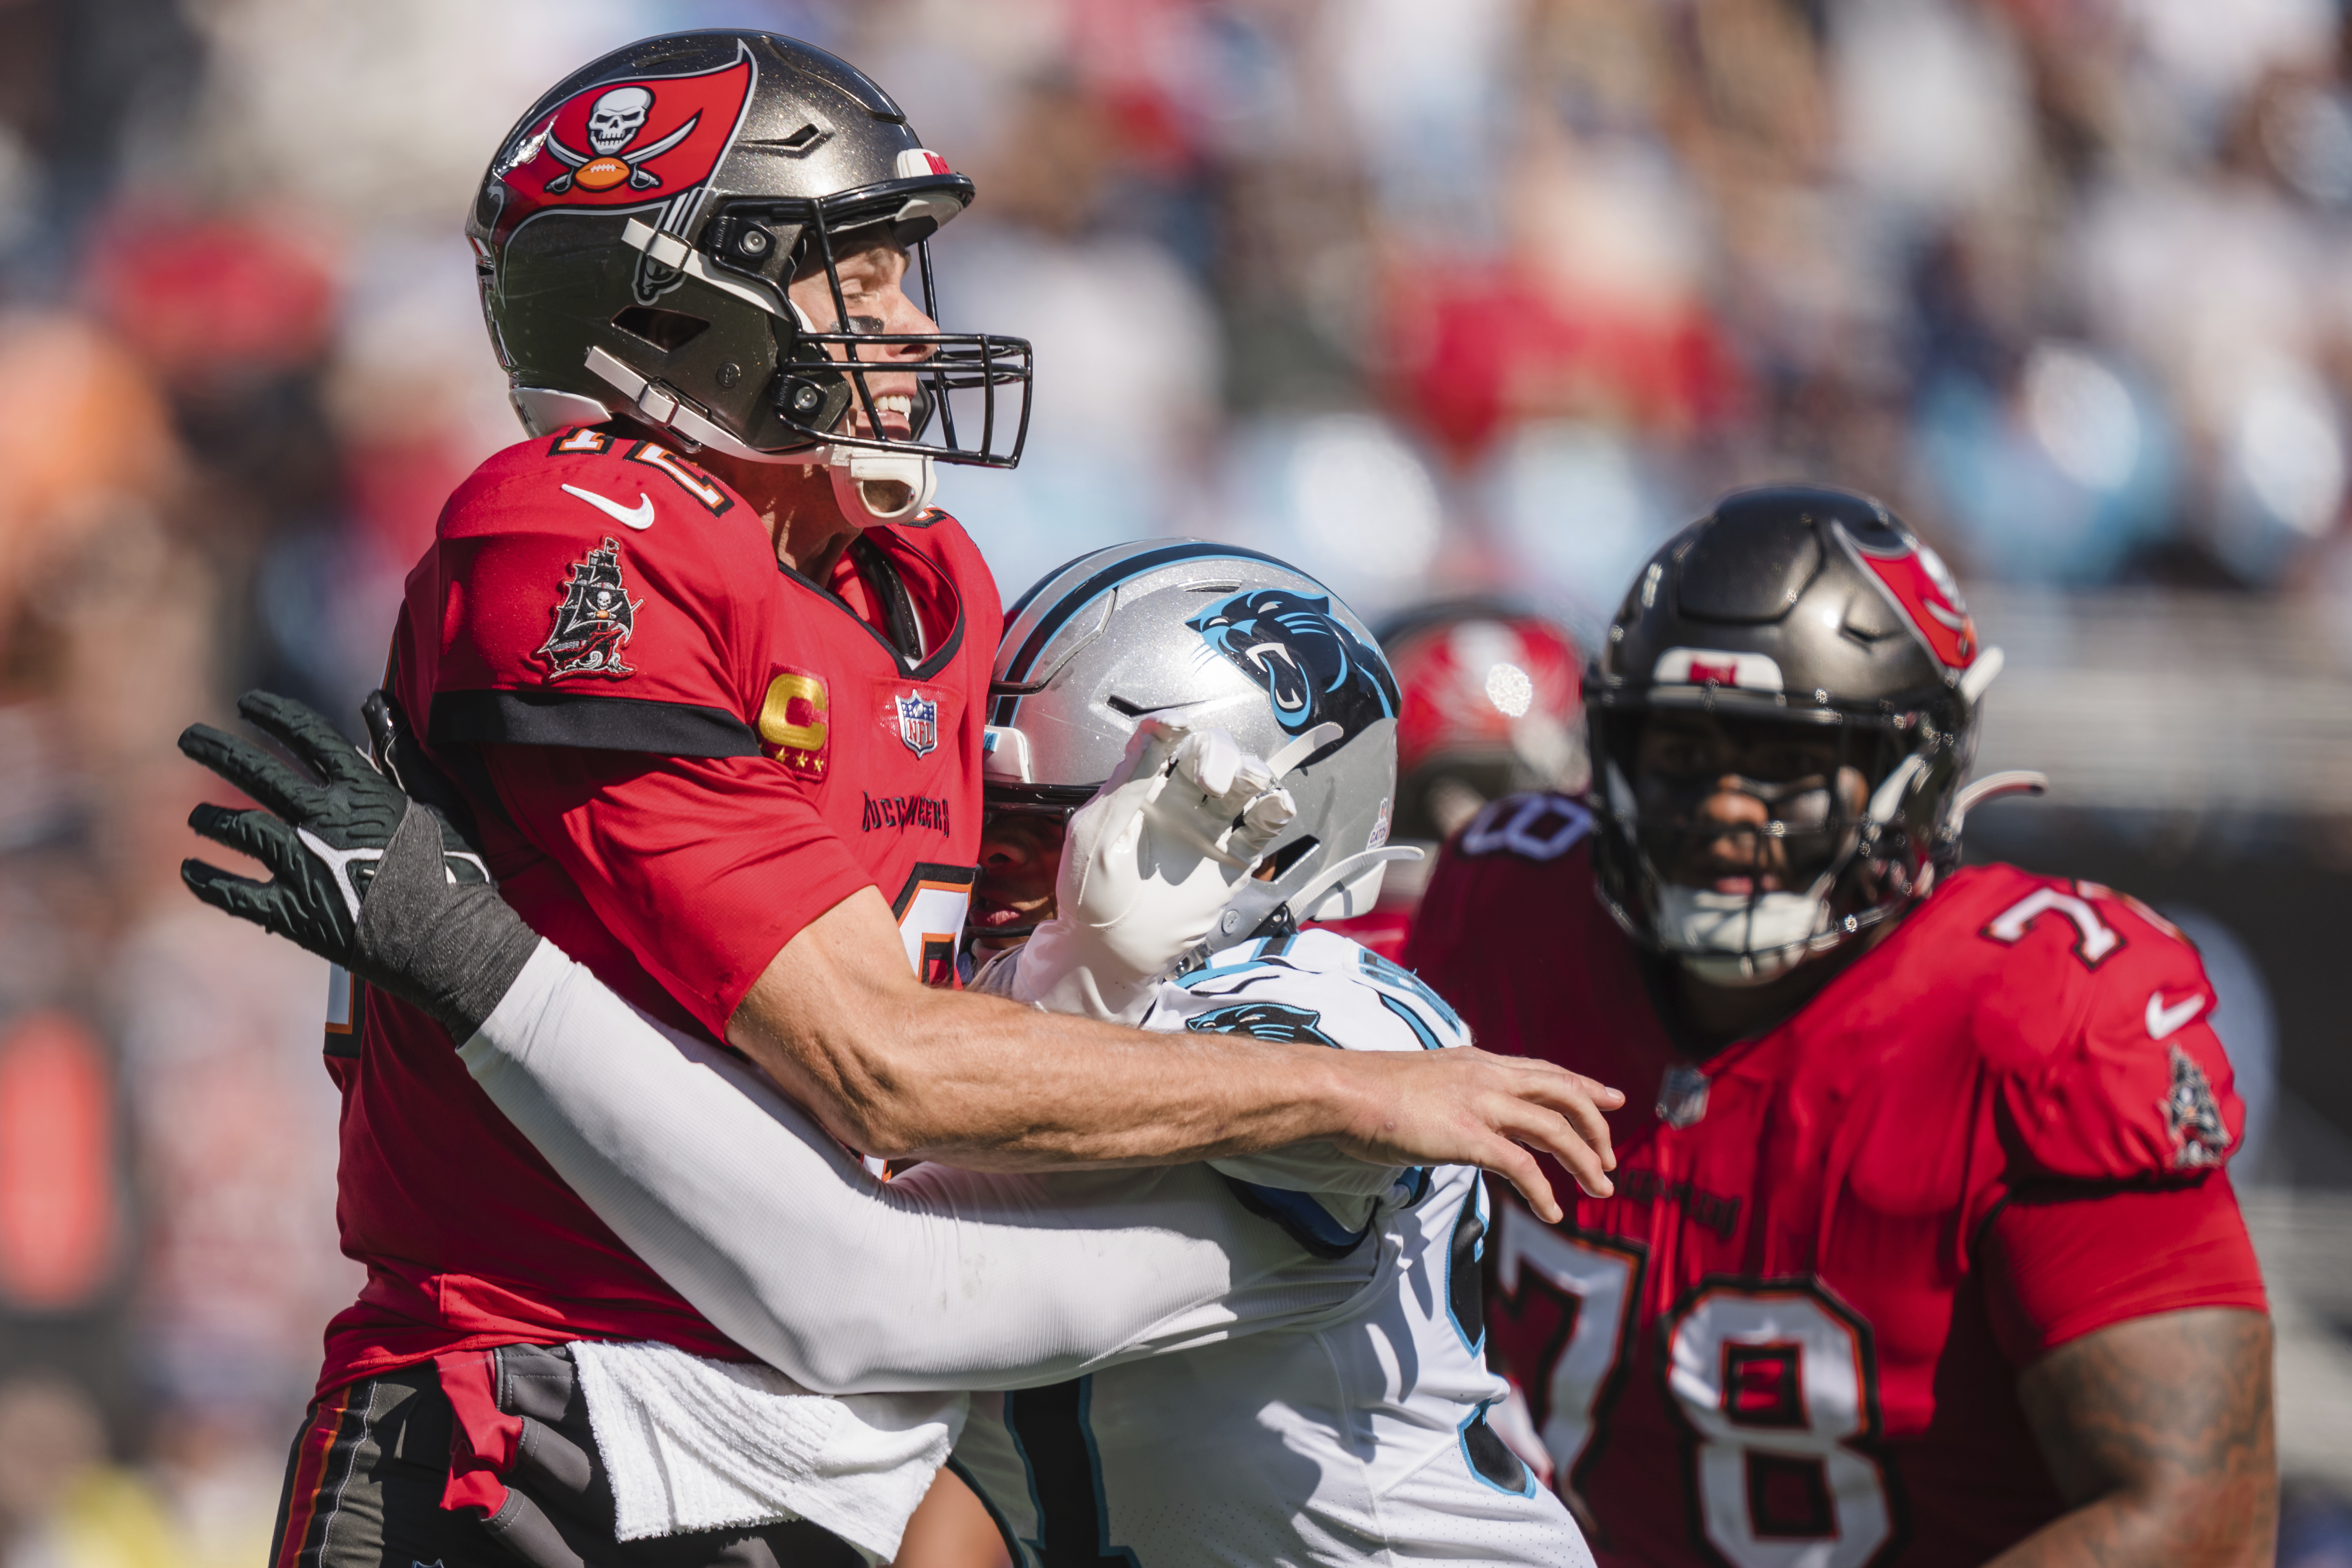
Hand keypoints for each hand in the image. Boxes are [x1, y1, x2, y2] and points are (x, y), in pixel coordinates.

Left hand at [178, 690, 535, 1034]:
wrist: (454, 943)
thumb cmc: (458, 870)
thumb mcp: (442, 801)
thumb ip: (403, 752)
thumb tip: (374, 701)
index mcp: (362, 790)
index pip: (307, 736)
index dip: (274, 714)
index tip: (247, 703)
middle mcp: (324, 820)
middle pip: (257, 772)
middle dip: (218, 749)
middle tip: (188, 737)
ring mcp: (303, 866)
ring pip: (240, 828)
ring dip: (211, 817)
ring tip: (196, 815)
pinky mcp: (293, 913)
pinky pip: (235, 893)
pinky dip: (208, 881)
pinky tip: (189, 870)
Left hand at [1014, 720, 1296, 1022]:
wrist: (1112, 953)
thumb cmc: (1091, 897)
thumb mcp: (1094, 835)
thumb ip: (1124, 787)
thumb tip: (1149, 738)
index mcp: (1140, 789)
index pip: (1164, 741)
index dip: (1173, 726)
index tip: (1175, 727)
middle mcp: (1178, 801)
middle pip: (1211, 753)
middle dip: (1216, 753)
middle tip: (1209, 780)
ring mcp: (1208, 829)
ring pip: (1243, 783)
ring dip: (1251, 772)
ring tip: (1246, 784)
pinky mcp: (1232, 859)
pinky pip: (1262, 827)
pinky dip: (1276, 809)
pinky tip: (1276, 805)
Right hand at [1326, 1046, 1625, 1222]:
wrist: (1340, 1091)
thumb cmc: (1369, 1093)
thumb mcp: (1426, 1083)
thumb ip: (1453, 1095)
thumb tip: (1461, 1118)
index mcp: (1477, 1063)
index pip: (1544, 1072)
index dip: (1583, 1086)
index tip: (1611, 1099)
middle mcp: (1487, 1077)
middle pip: (1562, 1094)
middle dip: (1595, 1127)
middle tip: (1610, 1160)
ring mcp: (1480, 1104)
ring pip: (1554, 1129)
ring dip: (1583, 1161)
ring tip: (1599, 1190)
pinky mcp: (1468, 1135)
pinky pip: (1521, 1167)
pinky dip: (1544, 1192)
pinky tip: (1554, 1213)